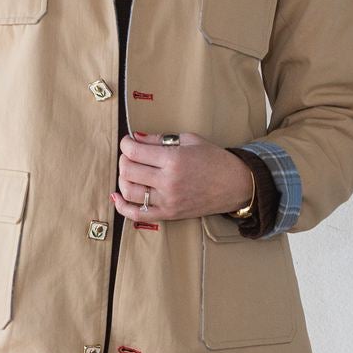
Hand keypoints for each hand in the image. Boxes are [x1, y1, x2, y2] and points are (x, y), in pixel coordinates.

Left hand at [111, 131, 252, 222]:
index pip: (133, 151)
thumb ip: (160, 139)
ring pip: (128, 191)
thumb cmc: (214, 159)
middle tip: (131, 155)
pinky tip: (117, 196)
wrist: (235, 185)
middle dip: (124, 159)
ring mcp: (167, 201)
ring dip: (123, 179)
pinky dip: (122, 206)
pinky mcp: (169, 214)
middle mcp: (168, 182)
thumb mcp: (189, 140)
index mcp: (173, 160)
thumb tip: (135, 138)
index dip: (125, 143)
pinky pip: (137, 214)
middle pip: (127, 170)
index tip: (128, 141)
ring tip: (131, 172)